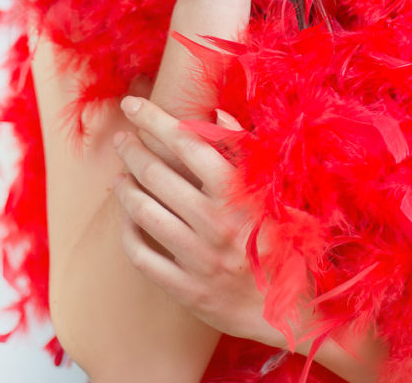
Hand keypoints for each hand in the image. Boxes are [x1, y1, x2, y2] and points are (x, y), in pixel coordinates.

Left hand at [111, 96, 291, 346]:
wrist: (290, 310)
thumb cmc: (284, 240)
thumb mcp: (273, 190)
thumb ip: (244, 150)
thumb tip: (216, 114)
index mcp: (238, 192)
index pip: (186, 142)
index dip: (154, 118)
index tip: (133, 102)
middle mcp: (215, 222)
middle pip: (157, 174)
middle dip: (132, 149)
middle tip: (122, 138)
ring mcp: (198, 258)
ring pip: (143, 212)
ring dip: (125, 187)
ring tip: (121, 175)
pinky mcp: (185, 289)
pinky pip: (141, 255)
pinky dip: (127, 231)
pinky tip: (127, 217)